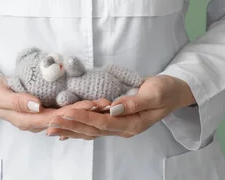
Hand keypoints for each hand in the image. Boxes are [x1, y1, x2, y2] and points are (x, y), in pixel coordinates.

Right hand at [0, 75, 109, 134]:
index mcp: (25, 120)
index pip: (54, 119)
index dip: (73, 113)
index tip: (89, 107)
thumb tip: (37, 106)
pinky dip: (74, 105)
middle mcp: (35, 121)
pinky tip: (88, 102)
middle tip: (104, 104)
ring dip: (83, 109)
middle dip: (84, 112)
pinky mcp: (41, 108)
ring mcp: (38, 116)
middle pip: (63, 118)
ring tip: (102, 103)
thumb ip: (17, 101)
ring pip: (64, 115)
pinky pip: (60, 109)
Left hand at [46, 75, 194, 138]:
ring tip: (50, 129)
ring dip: (70, 130)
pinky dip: (79, 130)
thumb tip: (112, 108)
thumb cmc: (166, 90)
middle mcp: (123, 129)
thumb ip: (133, 102)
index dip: (83, 118)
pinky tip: (65, 132)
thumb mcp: (154, 93)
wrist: (174, 92)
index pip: (103, 123)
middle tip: (50, 124)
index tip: (66, 113)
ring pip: (91, 132)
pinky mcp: (116, 121)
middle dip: (70, 127)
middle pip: (93, 131)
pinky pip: (94, 128)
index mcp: (132, 124)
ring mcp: (119, 127)